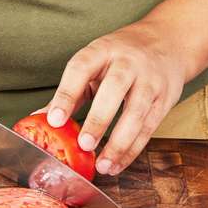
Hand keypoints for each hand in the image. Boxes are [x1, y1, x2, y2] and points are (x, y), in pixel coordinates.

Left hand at [42, 19, 191, 175]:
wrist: (167, 41)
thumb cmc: (121, 55)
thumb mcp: (95, 61)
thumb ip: (71, 90)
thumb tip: (40, 118)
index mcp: (103, 49)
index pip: (81, 68)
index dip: (66, 94)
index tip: (54, 120)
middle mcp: (128, 62)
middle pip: (114, 89)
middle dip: (98, 119)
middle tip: (84, 145)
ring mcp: (150, 80)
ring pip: (136, 113)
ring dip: (119, 143)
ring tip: (102, 165)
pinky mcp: (165, 99)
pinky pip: (149, 128)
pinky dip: (132, 150)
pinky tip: (117, 164)